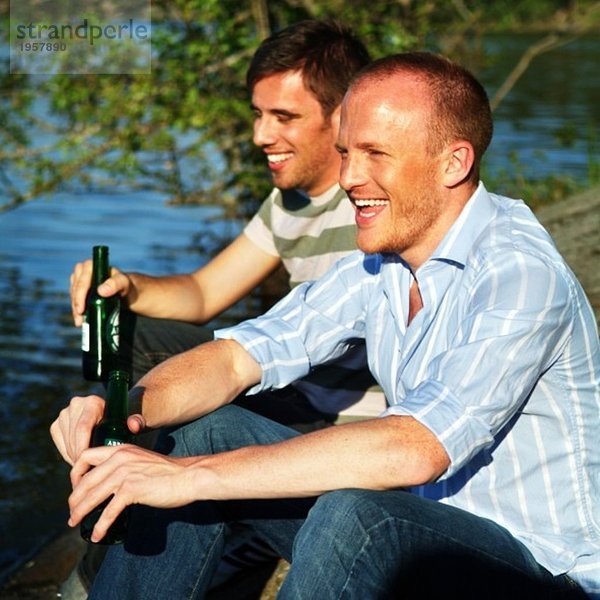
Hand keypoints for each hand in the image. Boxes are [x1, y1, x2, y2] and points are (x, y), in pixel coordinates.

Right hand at [49, 395, 145, 465]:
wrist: (115, 416)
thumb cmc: (127, 420)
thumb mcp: (134, 420)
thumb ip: (138, 421)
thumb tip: (134, 425)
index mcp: (93, 402)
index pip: (82, 428)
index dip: (83, 448)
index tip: (89, 465)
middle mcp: (76, 404)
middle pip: (73, 437)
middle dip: (80, 457)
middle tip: (90, 473)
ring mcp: (65, 413)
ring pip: (66, 443)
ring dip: (75, 458)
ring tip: (88, 470)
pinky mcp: (58, 424)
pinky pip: (60, 445)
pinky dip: (69, 455)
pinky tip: (81, 462)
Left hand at [68, 445, 198, 542]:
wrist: (188, 475)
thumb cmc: (168, 471)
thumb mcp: (142, 460)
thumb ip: (126, 464)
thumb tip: (112, 482)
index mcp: (120, 449)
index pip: (85, 456)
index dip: (75, 473)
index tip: (76, 488)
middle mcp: (119, 458)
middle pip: (85, 480)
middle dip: (74, 499)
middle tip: (73, 512)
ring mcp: (125, 473)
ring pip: (92, 496)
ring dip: (80, 513)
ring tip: (75, 523)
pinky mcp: (131, 489)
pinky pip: (108, 511)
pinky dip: (101, 526)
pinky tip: (97, 535)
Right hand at [70, 259, 130, 325]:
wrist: (128, 293)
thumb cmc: (127, 285)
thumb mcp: (124, 283)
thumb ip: (115, 284)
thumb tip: (101, 290)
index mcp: (94, 265)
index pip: (82, 279)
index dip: (80, 294)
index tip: (82, 308)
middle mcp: (85, 270)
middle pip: (75, 288)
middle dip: (76, 303)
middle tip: (80, 317)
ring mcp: (81, 279)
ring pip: (73, 294)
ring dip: (75, 308)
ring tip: (80, 321)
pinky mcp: (81, 289)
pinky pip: (75, 298)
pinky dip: (77, 309)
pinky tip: (80, 320)